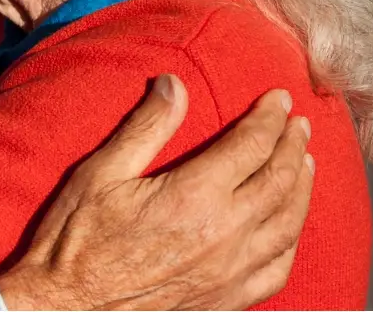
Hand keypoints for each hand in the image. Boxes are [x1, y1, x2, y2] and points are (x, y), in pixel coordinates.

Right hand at [0, 76, 312, 309]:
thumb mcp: (100, 173)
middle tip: (298, 123)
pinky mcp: (227, 299)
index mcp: (193, 196)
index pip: (250, 145)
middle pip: (278, 180)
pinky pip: (278, 267)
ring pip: (288, 223)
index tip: (279, 99)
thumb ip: (145, 127)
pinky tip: (289, 226)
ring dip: (301, 187)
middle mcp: (224, 234)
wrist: (68, 307)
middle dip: (292, 145)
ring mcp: (231, 272)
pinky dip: (292, 239)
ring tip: (304, 162)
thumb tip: (173, 84)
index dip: (269, 117)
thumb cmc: (76, 240)